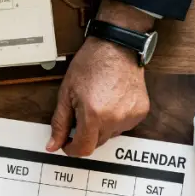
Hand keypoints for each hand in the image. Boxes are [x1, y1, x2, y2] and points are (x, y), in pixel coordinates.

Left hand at [47, 0, 153, 156]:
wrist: (117, 46)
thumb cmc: (91, 63)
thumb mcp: (66, 93)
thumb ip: (60, 122)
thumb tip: (53, 144)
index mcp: (94, 114)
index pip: (83, 149)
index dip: (72, 149)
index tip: (67, 143)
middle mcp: (114, 118)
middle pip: (96, 143)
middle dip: (85, 134)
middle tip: (81, 113)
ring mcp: (130, 116)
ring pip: (110, 135)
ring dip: (101, 127)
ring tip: (98, 103)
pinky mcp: (140, 112)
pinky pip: (124, 126)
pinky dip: (115, 119)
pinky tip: (111, 102)